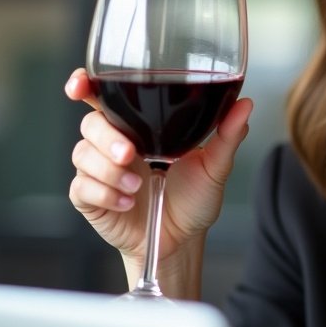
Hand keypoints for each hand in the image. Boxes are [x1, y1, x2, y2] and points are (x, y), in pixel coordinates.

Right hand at [65, 68, 251, 275]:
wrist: (183, 240)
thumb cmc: (193, 199)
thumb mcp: (214, 167)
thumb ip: (227, 135)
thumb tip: (245, 104)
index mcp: (138, 128)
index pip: (102, 97)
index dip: (84, 86)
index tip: (80, 86)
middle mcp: (113, 145)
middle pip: (91, 123)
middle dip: (106, 138)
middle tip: (131, 155)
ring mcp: (98, 171)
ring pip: (82, 154)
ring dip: (109, 170)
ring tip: (137, 186)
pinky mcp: (89, 198)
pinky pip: (81, 188)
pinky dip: (104, 194)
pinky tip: (127, 202)